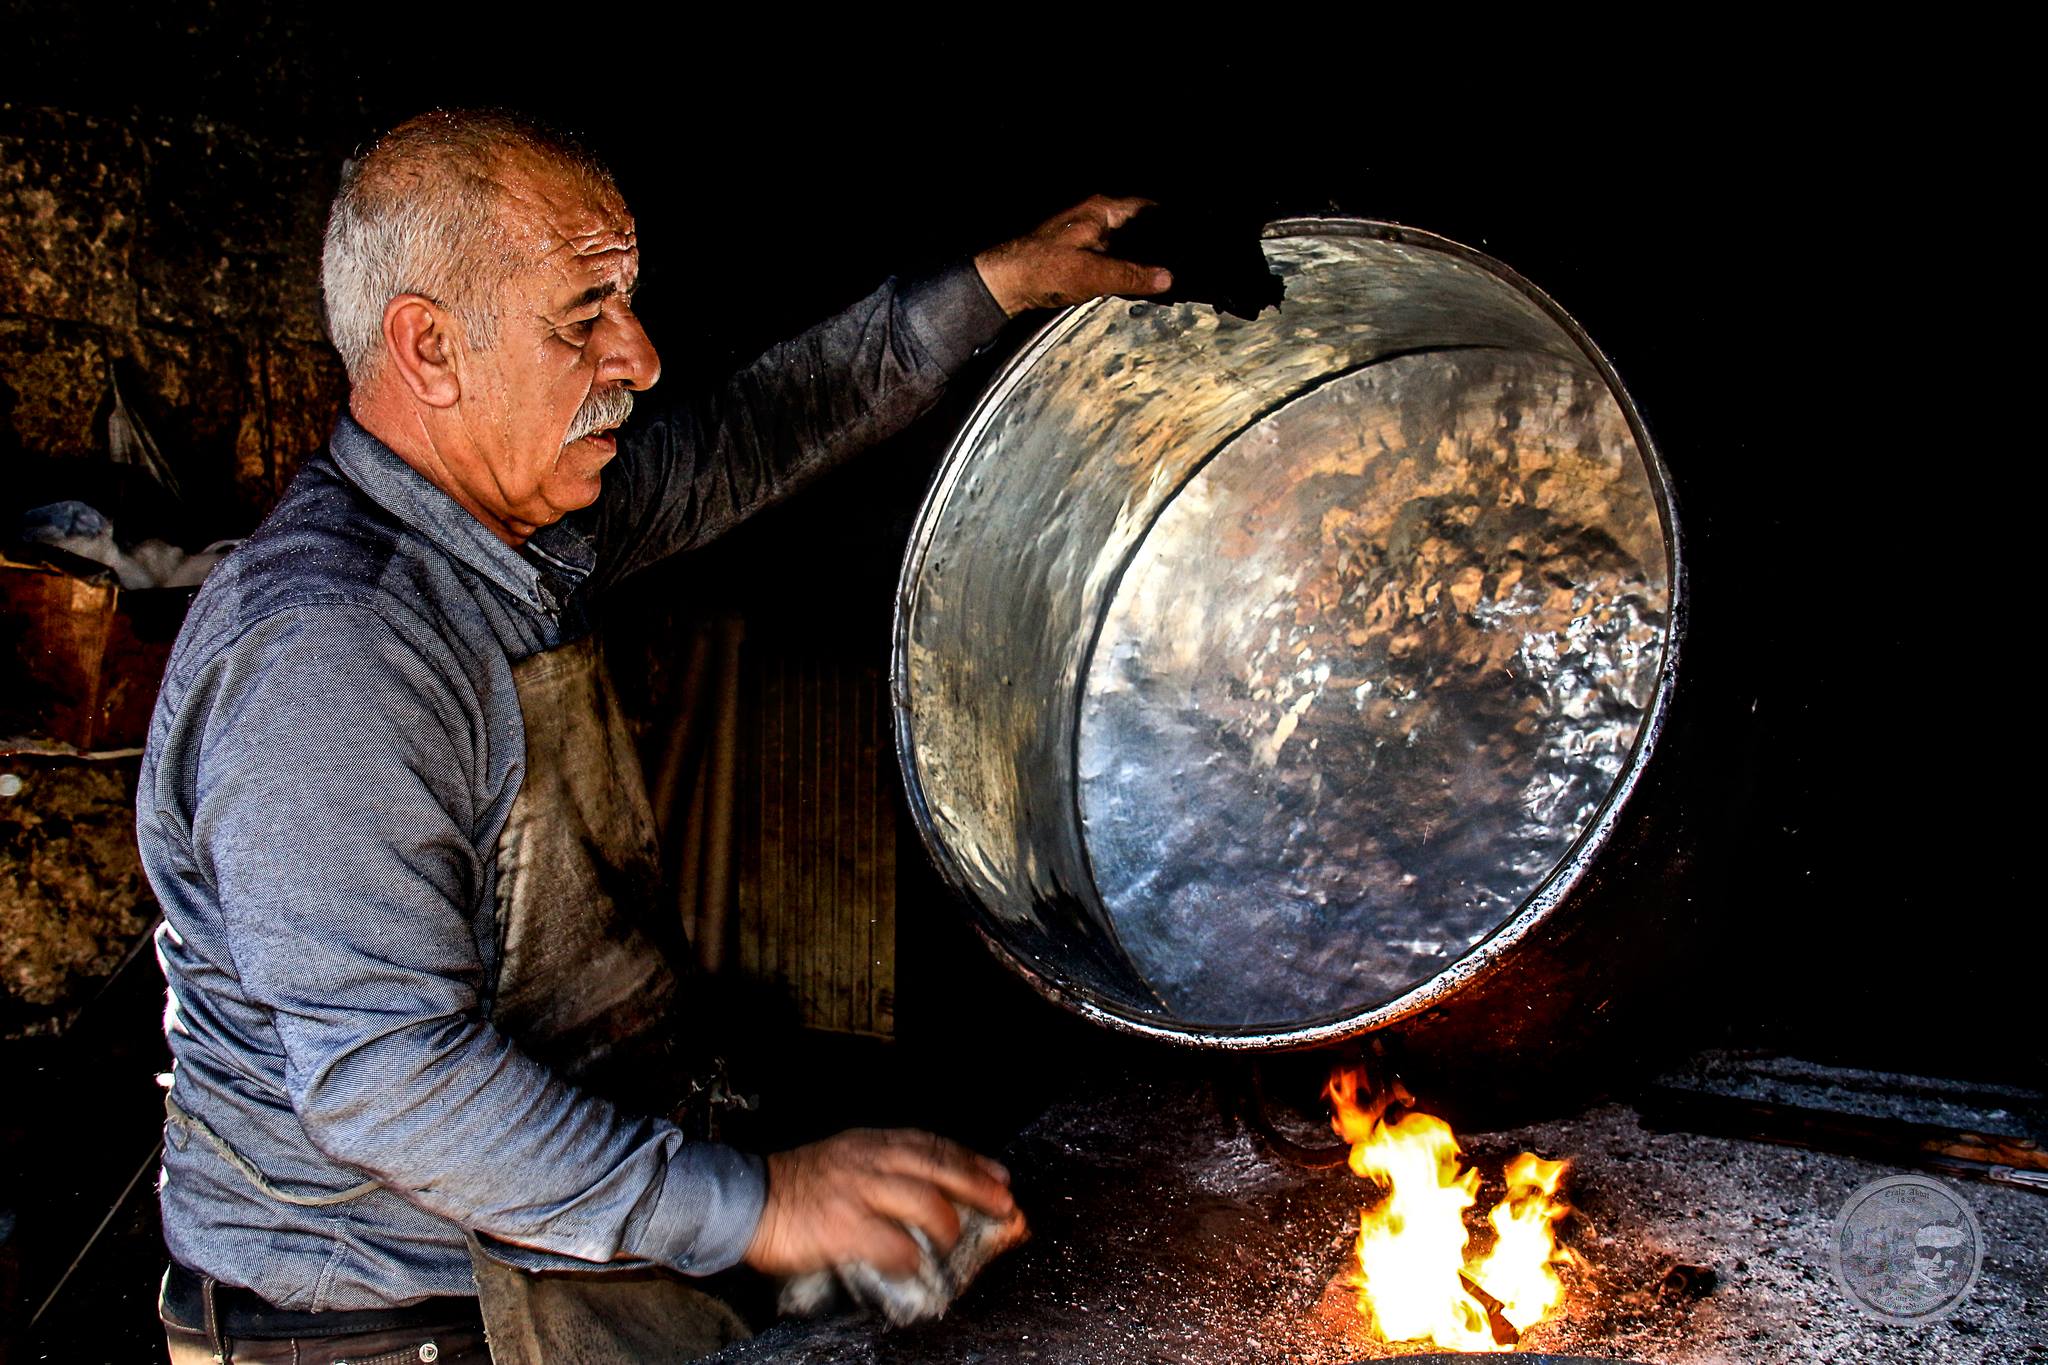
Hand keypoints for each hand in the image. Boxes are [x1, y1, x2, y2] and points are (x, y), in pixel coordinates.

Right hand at [743, 1128, 1015, 1277]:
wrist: (747, 1199)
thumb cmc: (797, 1185)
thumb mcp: (845, 1159)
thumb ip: (882, 1168)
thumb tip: (929, 1191)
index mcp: (870, 1143)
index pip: (933, 1145)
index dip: (971, 1160)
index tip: (999, 1175)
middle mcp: (869, 1160)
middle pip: (938, 1167)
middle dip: (977, 1186)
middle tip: (1004, 1205)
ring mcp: (856, 1192)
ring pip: (923, 1200)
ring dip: (948, 1223)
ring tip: (955, 1239)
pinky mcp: (842, 1226)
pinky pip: (891, 1242)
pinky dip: (911, 1255)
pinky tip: (917, 1264)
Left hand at [973, 195, 1172, 316]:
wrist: (1006, 283)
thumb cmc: (1042, 269)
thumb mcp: (1093, 274)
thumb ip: (1132, 275)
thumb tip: (1167, 278)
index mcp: (1101, 211)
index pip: (1147, 209)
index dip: (1170, 221)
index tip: (1191, 235)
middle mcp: (1097, 218)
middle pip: (1139, 228)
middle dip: (1159, 245)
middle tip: (1184, 263)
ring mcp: (1089, 237)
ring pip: (1127, 246)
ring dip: (1142, 261)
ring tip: (1167, 277)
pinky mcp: (1081, 256)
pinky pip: (1113, 260)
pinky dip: (1126, 270)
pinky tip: (1138, 285)